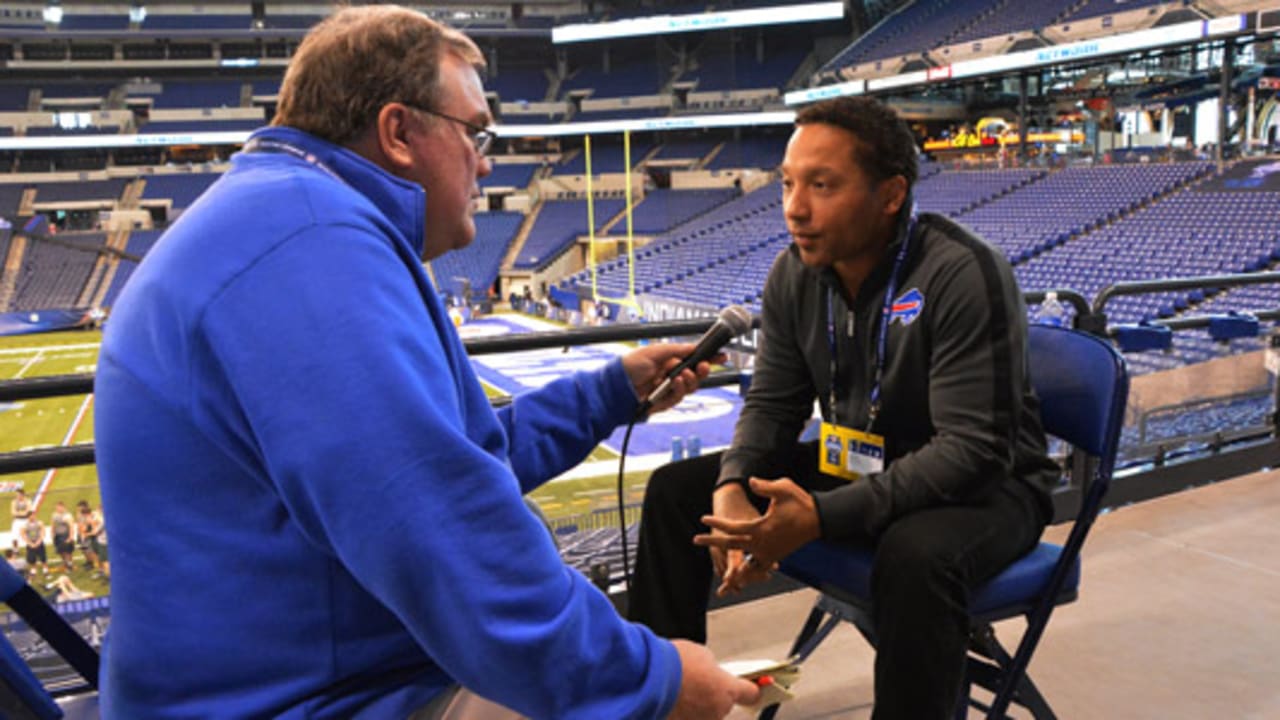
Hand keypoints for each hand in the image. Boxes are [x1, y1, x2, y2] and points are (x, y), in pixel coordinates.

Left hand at [621, 343, 721, 413]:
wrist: (616, 385)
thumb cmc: (629, 365)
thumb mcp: (654, 351)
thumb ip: (675, 350)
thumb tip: (693, 348)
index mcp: (670, 361)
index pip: (693, 359)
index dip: (708, 358)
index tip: (721, 356)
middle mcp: (671, 375)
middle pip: (696, 375)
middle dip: (703, 371)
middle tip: (704, 366)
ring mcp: (669, 389)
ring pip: (690, 387)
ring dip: (691, 380)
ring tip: (683, 375)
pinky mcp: (665, 401)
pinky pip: (679, 397)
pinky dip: (680, 389)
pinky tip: (675, 382)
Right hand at [668, 639, 759, 719]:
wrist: (648, 677)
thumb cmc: (674, 664)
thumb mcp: (701, 654)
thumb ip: (712, 666)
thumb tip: (711, 671)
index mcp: (728, 690)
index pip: (751, 693)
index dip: (750, 688)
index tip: (752, 687)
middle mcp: (717, 711)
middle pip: (723, 704)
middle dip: (713, 694)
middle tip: (699, 681)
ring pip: (704, 712)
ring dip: (696, 703)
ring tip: (680, 688)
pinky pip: (687, 716)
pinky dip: (681, 710)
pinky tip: (672, 698)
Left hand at [694, 478, 820, 594]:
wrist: (819, 519)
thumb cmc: (801, 503)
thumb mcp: (783, 489)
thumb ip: (764, 486)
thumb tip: (750, 482)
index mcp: (761, 529)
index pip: (733, 528)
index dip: (717, 523)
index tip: (703, 519)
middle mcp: (763, 544)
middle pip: (732, 546)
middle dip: (713, 543)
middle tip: (696, 539)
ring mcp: (770, 553)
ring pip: (746, 566)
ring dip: (732, 569)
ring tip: (719, 575)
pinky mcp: (776, 556)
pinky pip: (759, 568)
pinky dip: (750, 574)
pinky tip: (742, 575)